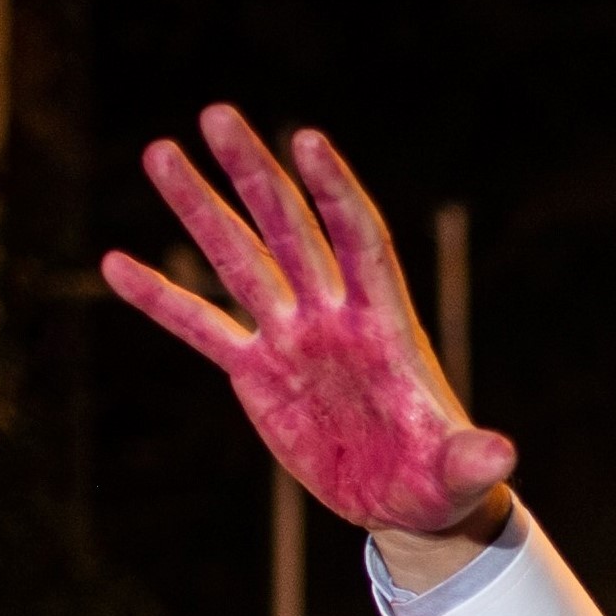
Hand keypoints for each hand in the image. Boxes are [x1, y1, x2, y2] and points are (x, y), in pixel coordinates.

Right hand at [102, 107, 515, 563]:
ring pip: (240, 261)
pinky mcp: (257, 373)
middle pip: (291, 231)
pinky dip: (161, 299)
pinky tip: (114, 263)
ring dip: (200, 210)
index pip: (359, 240)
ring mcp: (292, 339)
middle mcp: (334, 317)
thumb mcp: (457, 477)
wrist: (406, 501)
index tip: (307, 139)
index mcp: (385, 327)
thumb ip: (472, 461)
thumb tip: (502, 458)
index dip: (336, 192)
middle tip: (217, 114)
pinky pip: (202, 328)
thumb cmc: (441, 482)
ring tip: (159, 152)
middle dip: (256, 176)